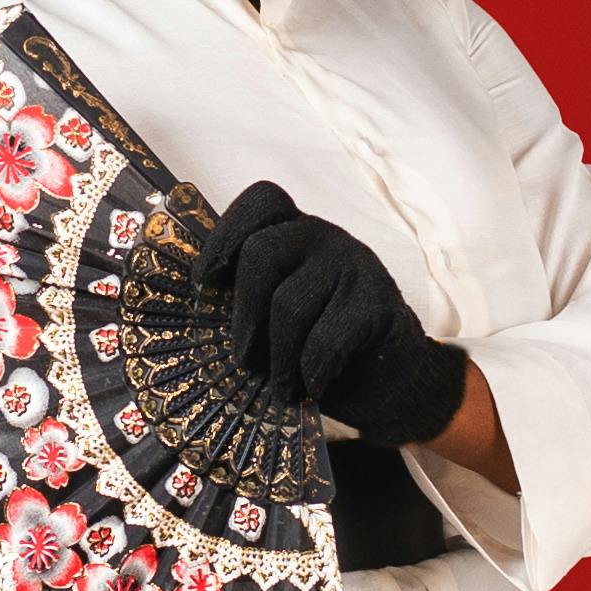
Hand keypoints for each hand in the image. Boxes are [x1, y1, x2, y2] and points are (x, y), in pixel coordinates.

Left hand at [193, 180, 471, 451]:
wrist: (392, 380)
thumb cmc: (321, 348)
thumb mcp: (277, 317)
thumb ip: (249, 301)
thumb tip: (197, 313)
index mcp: (295, 232)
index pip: (261, 202)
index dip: (225, 236)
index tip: (206, 284)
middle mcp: (325, 237)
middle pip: (262, 253)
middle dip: (244, 314)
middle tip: (244, 358)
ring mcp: (357, 264)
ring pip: (290, 304)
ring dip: (278, 357)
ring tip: (281, 388)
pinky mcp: (380, 302)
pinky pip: (326, 339)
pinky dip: (311, 372)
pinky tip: (314, 387)